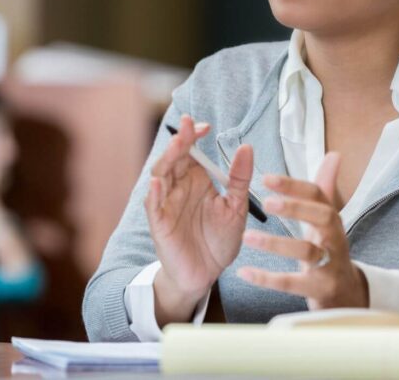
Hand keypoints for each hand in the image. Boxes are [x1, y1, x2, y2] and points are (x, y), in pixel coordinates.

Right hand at [145, 114, 252, 323]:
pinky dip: (154, 193)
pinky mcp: (159, 223)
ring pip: (160, 175)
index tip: (205, 126)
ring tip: (177, 144)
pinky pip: (153, 205)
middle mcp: (178, 188)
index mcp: (196, 180)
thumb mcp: (236, 207)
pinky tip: (158, 183)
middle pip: (174, 157)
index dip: (194, 136)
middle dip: (180, 140)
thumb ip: (239, 178)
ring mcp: (166, 204)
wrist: (206, 275)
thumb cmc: (218, 240)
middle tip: (188, 124)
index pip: (191, 151)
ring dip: (167, 159)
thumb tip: (246, 147)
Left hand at [236, 153, 368, 308]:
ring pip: (307, 252)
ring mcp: (330, 265)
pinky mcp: (321, 289)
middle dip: (295, 208)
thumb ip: (325, 188)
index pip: (317, 195)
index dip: (294, 185)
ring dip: (276, 244)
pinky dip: (268, 279)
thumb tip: (334, 154)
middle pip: (323, 217)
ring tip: (246, 237)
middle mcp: (335, 238)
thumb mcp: (326, 219)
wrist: (346, 294)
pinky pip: (293, 284)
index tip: (266, 178)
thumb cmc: (329, 249)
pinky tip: (245, 272)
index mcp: (331, 218)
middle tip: (266, 202)